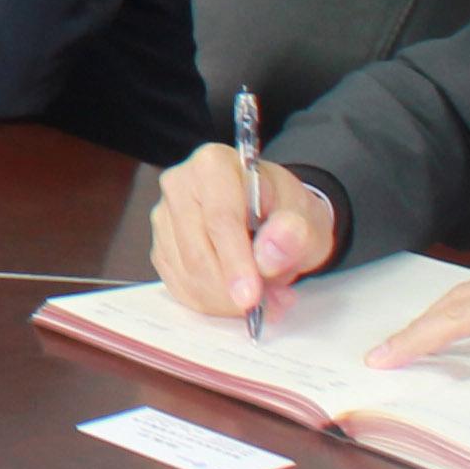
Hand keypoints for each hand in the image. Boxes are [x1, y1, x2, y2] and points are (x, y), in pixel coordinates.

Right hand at [150, 141, 338, 322]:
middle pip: (197, 252)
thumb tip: (269, 254)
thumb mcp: (308, 218)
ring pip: (187, 275)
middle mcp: (179, 185)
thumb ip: (294, 234)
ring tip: (264, 297)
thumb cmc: (287, 213)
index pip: (220, 219)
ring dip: (226, 300)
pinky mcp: (161, 247)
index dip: (235, 262)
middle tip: (272, 304)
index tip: (251, 297)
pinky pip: (180, 287)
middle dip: (232, 290)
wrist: (274, 218)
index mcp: (214, 164)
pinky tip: (237, 296)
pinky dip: (212, 303)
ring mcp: (165, 218)